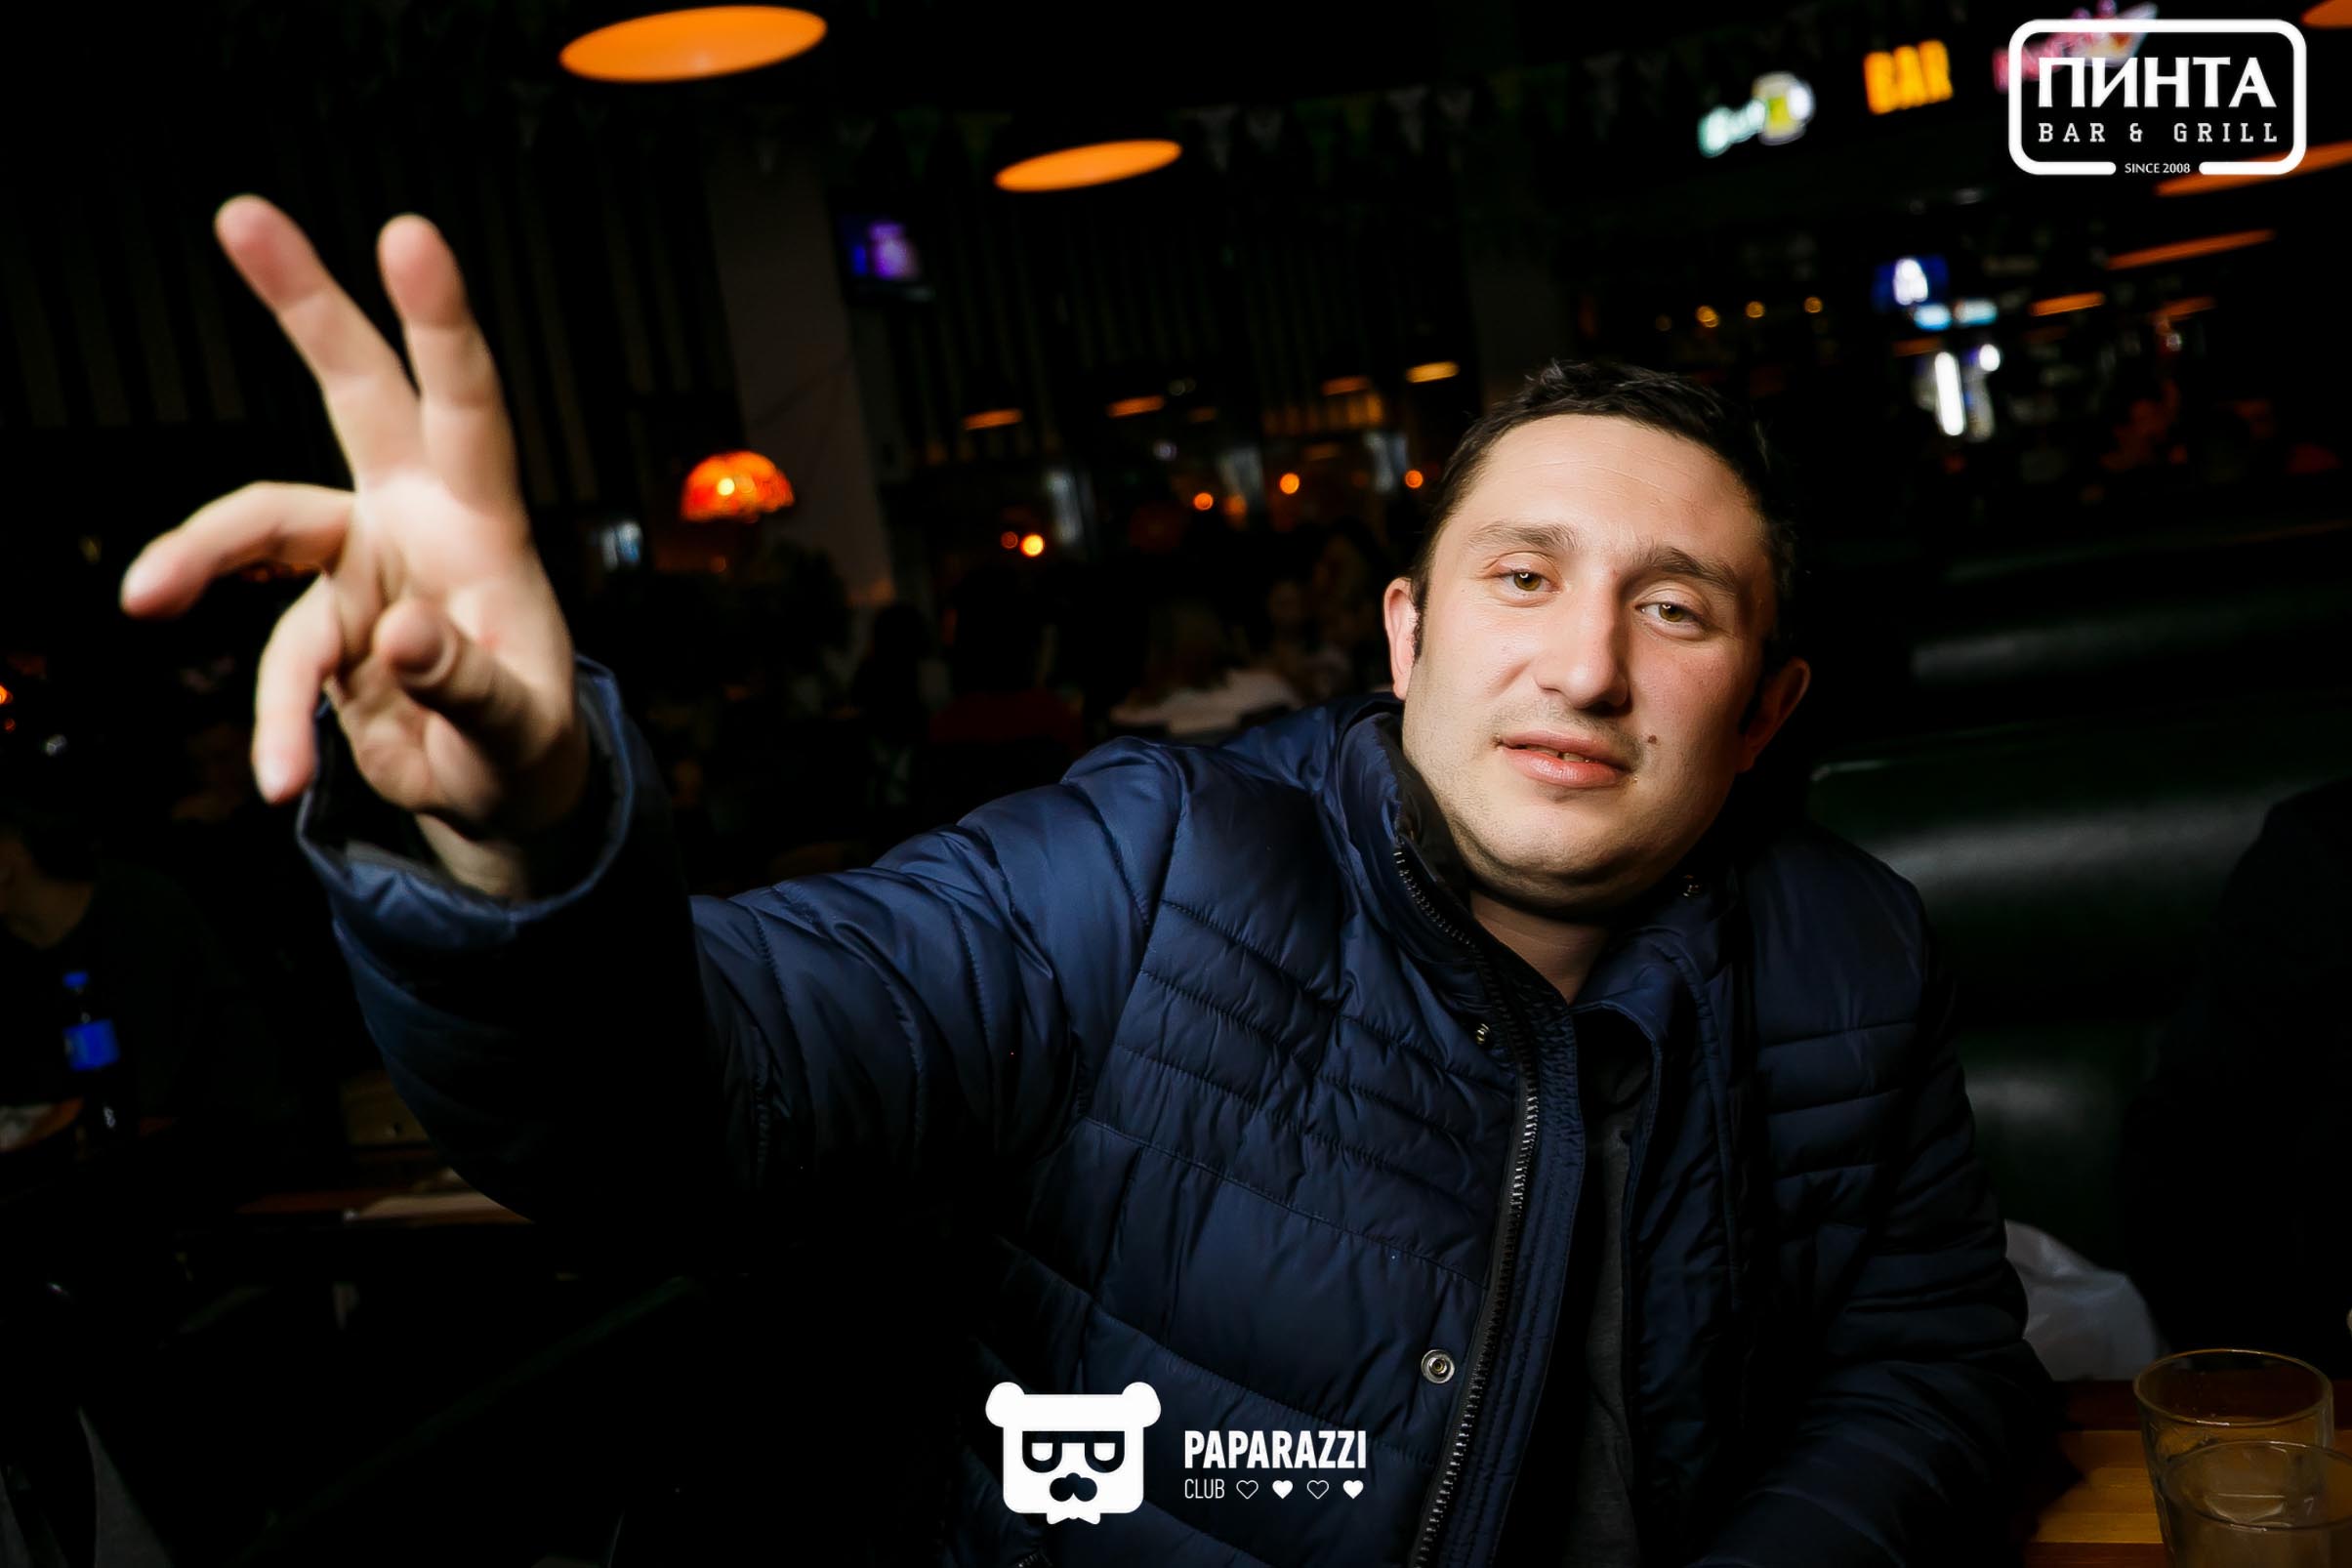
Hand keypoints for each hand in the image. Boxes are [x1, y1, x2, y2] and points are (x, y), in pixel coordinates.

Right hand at [120, 196, 586, 895]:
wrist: (495, 793)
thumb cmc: (524, 744)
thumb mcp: (517, 730)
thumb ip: (465, 687)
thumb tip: (398, 639)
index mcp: (483, 522)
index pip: (468, 406)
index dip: (439, 322)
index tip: (407, 232)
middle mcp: (414, 519)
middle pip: (355, 390)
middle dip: (303, 302)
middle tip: (240, 209)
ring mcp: (358, 563)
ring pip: (259, 524)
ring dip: (201, 560)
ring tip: (144, 600)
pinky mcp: (318, 623)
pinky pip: (274, 660)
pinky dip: (276, 725)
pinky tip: (280, 783)